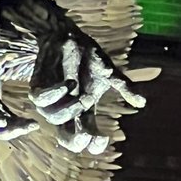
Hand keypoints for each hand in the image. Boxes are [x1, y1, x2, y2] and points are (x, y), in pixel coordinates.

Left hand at [29, 19, 144, 153]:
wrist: (69, 35)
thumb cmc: (89, 57)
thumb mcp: (109, 73)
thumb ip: (123, 87)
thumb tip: (142, 103)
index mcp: (84, 111)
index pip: (87, 138)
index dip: (94, 144)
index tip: (104, 138)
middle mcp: (67, 109)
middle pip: (66, 137)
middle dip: (75, 140)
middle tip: (85, 134)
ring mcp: (52, 98)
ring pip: (52, 118)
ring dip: (70, 111)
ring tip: (85, 97)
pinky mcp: (39, 84)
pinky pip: (39, 98)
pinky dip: (54, 94)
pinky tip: (69, 84)